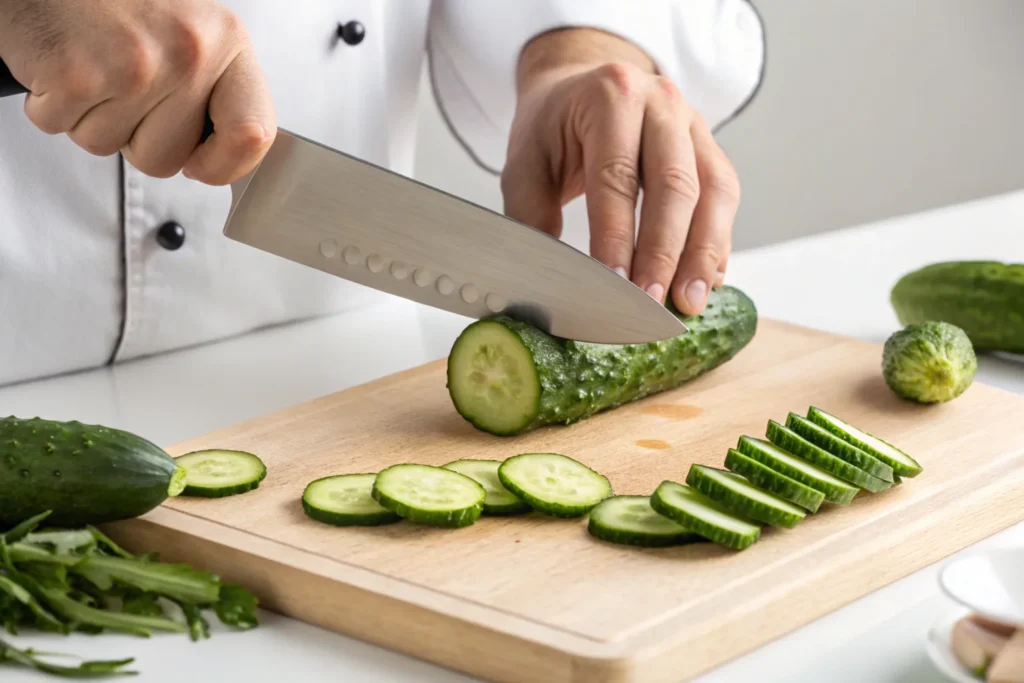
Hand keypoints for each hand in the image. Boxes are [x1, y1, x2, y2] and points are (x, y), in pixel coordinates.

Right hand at [0, 0, 274, 184]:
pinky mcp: (77, 75)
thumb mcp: (192, 30)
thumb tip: (226, 154)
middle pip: (167, 159)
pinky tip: (63, 63)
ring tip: (92, 66)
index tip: (201, 164)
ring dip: (91, 118)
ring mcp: (135, 67)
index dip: (223, 165)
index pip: (252, 134)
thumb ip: (216, 89)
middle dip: (136, 138)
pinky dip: (51, 104)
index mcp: (227, 42)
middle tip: (122, 87)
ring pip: (110, 147)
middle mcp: (189, 54)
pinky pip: (61, 128)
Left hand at [502, 29, 739, 315]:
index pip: (616, 177)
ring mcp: (694, 124)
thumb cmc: (553, 126)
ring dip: (703, 253)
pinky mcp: (710, 148)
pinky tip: (705, 280)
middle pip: (675, 185)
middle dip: (664, 253)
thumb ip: (530, 216)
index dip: (617, 237)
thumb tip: (548, 279)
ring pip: (714, 192)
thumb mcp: (524, 163)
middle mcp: (661, 103)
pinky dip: (717, 243)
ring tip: (689, 302)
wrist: (581, 85)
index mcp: (610, 96)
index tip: (613, 286)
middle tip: (652, 303)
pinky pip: (724, 197)